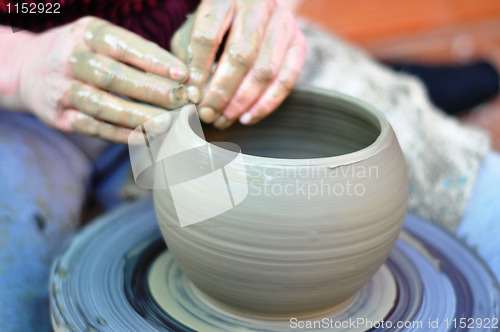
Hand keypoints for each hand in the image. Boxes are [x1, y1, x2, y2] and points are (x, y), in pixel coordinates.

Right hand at [17, 17, 188, 142]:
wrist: (28, 69)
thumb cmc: (82, 53)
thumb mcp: (101, 40)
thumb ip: (134, 55)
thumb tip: (180, 79)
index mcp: (87, 34)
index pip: (124, 46)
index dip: (154, 61)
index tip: (182, 75)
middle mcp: (71, 59)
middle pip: (114, 76)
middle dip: (152, 90)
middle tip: (181, 101)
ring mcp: (63, 89)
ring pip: (102, 105)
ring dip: (137, 116)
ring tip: (167, 123)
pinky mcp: (59, 116)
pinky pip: (92, 127)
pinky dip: (118, 134)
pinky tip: (143, 137)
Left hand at [171, 0, 305, 128]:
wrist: (256, 11)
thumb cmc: (216, 25)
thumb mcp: (193, 30)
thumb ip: (186, 55)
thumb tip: (185, 88)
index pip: (209, 35)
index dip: (199, 70)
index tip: (192, 95)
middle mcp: (258, 6)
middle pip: (240, 55)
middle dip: (222, 91)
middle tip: (208, 113)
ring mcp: (282, 24)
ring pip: (265, 70)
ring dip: (242, 101)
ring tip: (224, 119)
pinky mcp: (299, 44)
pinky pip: (286, 80)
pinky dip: (266, 104)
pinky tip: (247, 117)